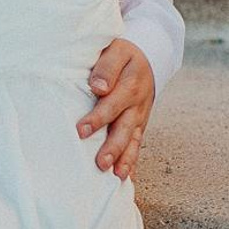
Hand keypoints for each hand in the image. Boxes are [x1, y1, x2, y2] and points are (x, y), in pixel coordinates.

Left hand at [77, 38, 153, 181]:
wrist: (147, 57)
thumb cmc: (121, 54)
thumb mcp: (116, 50)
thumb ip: (107, 67)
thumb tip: (98, 87)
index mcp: (129, 83)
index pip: (112, 102)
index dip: (98, 117)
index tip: (81, 130)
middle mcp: (137, 102)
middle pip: (125, 127)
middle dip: (112, 146)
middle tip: (99, 162)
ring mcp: (140, 116)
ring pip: (133, 139)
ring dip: (124, 159)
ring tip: (115, 176)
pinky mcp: (139, 125)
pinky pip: (137, 144)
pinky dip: (132, 162)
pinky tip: (125, 179)